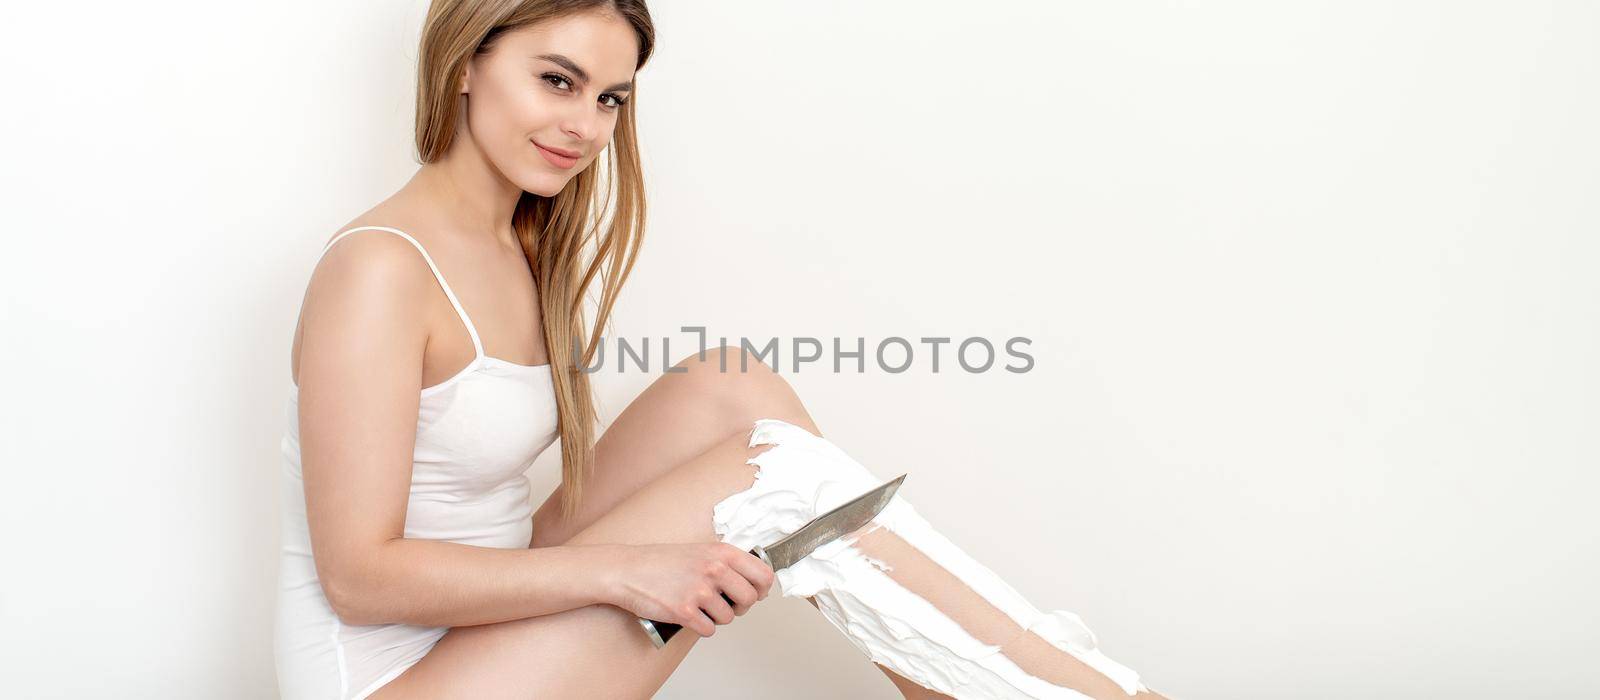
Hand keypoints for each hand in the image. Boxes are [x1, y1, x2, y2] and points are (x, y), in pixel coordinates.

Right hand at [605, 542, 776, 638]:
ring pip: (728, 618)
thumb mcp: (701, 551)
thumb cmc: (661, 562)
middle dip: (740, 607)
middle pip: (750, 599)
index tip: (755, 593)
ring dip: (716, 617)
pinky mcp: (685, 611)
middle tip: (726, 604)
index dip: (762, 589)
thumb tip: (754, 583)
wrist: (627, 570)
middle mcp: (714, 570)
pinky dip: (700, 627)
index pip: (763, 575)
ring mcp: (699, 591)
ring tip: (700, 607)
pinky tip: (690, 616)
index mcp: (722, 553)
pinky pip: (708, 630)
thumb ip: (727, 563)